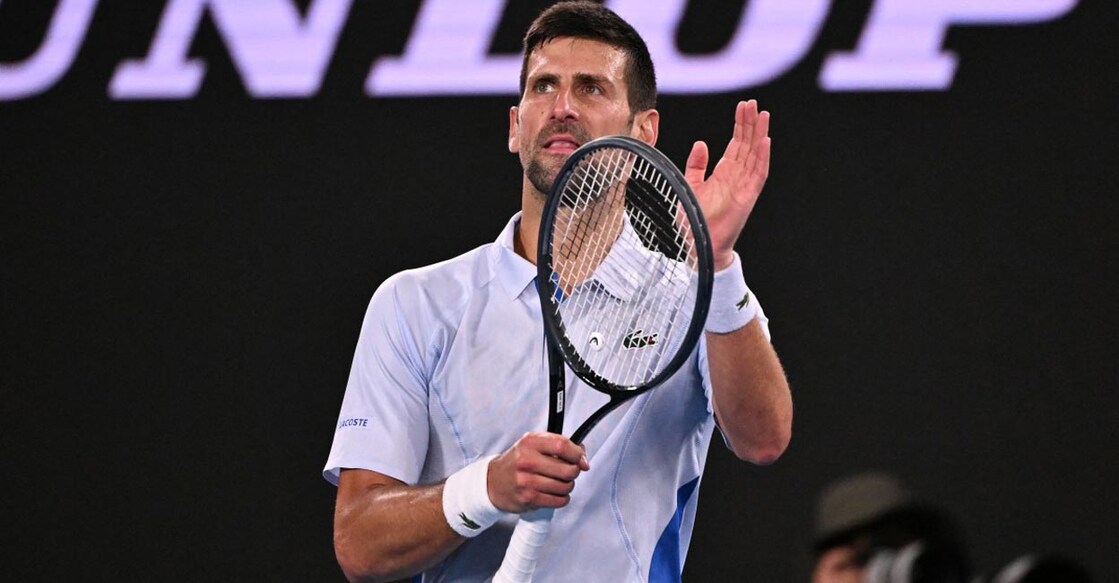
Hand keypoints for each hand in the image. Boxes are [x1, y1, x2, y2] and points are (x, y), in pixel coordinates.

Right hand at [487, 432, 589, 513]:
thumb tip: (583, 458)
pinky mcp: (528, 498)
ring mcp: (527, 481)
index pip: (562, 445)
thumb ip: (557, 445)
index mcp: (529, 443)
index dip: (577, 454)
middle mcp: (527, 461)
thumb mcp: (532, 444)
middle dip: (574, 471)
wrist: (492, 482)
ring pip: (565, 486)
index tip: (581, 459)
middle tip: (569, 471)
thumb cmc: (516, 462)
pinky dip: (562, 498)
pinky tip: (554, 493)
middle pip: (567, 469)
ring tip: (559, 482)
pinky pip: (558, 500)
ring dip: (567, 486)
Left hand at [683, 100, 771, 269]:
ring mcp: (744, 186)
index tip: (742, 107)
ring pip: (755, 155)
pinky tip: (765, 141)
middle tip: (753, 103)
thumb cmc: (694, 219)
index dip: (740, 125)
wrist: (697, 244)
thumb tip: (701, 144)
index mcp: (724, 173)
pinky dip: (762, 157)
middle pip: (747, 145)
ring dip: (759, 135)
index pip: (737, 144)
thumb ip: (696, 165)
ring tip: (763, 115)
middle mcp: (736, 177)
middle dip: (751, 124)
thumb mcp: (690, 185)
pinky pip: (758, 174)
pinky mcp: (747, 196)